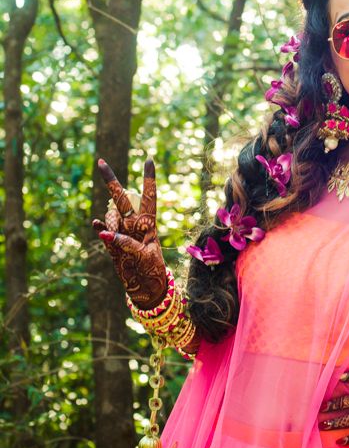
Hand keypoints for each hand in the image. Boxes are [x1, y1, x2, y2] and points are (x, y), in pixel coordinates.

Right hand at [93, 157, 167, 309]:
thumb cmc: (152, 270)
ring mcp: (121, 232)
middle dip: (111, 181)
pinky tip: (96, 224)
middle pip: (122, 198)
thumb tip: (105, 233)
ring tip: (121, 241)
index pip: (149, 195)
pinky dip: (100, 227)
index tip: (149, 159)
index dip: (149, 178)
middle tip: (100, 162)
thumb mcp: (145, 255)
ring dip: (111, 222)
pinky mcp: (111, 245)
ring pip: (111, 216)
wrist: (146, 287)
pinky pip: (103, 231)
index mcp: (149, 222)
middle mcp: (134, 223)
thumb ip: (126, 243)